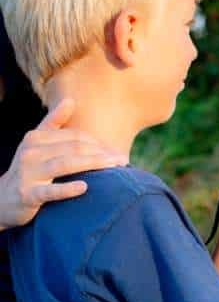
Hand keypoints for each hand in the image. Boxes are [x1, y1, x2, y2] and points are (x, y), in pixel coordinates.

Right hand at [0, 98, 126, 229]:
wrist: (1, 200)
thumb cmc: (28, 169)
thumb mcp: (36, 144)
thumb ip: (53, 123)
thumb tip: (70, 100)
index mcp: (36, 138)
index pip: (75, 136)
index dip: (98, 143)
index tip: (116, 151)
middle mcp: (31, 153)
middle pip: (74, 148)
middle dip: (102, 153)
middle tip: (123, 160)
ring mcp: (28, 174)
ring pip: (65, 164)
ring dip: (93, 164)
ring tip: (115, 167)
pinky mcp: (27, 195)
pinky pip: (49, 191)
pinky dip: (66, 189)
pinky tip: (85, 187)